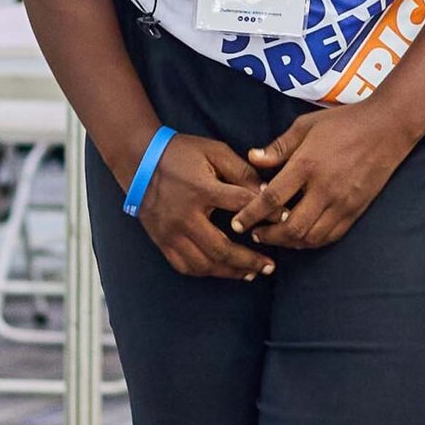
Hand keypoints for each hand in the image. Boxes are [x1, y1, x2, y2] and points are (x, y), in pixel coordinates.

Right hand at [135, 133, 272, 281]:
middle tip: (269, 266)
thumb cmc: (181, 153)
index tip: (286, 220)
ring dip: (230, 271)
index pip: (241, 205)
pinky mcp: (161, 240)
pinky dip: (206, 272)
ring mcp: (171, 232)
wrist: (138, 160)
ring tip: (250, 273)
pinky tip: (222, 271)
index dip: (267, 213)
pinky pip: (185, 266)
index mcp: (201, 189)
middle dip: (249, 260)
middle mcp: (185, 216)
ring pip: (203, 263)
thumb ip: (241, 171)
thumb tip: (266, 191)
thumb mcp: (214, 152)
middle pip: (221, 248)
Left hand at [231, 106, 414, 251]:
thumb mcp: (306, 126)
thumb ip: (278, 147)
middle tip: (256, 233)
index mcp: (307, 165)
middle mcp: (325, 188)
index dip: (250, 215)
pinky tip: (301, 235)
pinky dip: (311, 241)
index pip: (272, 199)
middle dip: (269, 236)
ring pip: (311, 237)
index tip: (237, 224)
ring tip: (276, 236)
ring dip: (289, 242)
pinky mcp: (356, 210)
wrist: (387, 127)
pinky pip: (330, 236)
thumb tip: (252, 158)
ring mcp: (343, 202)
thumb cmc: (344, 122)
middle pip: (291, 227)